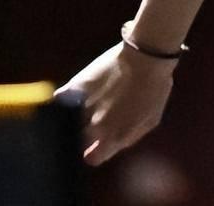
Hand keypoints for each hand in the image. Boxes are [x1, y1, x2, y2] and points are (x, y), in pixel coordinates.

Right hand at [55, 42, 175, 164]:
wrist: (146, 55)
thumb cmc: (155, 87)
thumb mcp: (151, 119)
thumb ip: (130, 137)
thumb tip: (112, 147)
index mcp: (115, 136)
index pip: (93, 158)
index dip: (95, 152)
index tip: (95, 145)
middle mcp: (96, 126)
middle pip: (78, 142)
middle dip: (83, 137)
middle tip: (90, 125)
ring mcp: (83, 107)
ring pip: (66, 124)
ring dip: (72, 120)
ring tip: (80, 110)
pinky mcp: (74, 87)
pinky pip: (58, 101)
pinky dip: (60, 102)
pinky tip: (67, 99)